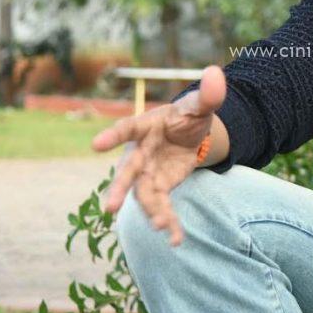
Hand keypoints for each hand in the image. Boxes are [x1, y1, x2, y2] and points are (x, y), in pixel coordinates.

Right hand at [92, 65, 225, 245]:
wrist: (192, 133)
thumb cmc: (188, 114)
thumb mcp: (200, 105)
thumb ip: (208, 94)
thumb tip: (217, 72)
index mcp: (145, 125)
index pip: (127, 129)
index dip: (112, 136)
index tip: (95, 145)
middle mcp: (140, 152)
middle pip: (127, 172)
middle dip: (119, 189)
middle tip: (110, 208)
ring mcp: (148, 172)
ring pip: (143, 195)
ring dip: (151, 212)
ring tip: (163, 227)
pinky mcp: (160, 187)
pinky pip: (160, 207)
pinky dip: (168, 222)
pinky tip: (177, 240)